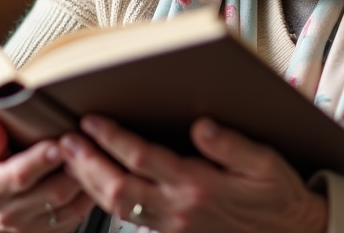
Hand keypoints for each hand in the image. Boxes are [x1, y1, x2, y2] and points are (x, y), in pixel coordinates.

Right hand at [0, 119, 96, 232]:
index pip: (20, 175)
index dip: (41, 159)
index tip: (58, 143)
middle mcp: (12, 212)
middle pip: (52, 191)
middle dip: (72, 166)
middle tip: (86, 142)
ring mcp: (34, 225)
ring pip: (70, 204)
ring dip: (86, 179)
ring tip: (95, 154)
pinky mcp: (52, 231)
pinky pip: (78, 214)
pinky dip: (90, 193)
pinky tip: (96, 174)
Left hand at [59, 116, 327, 232]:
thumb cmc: (279, 196)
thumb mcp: (266, 163)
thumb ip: (230, 145)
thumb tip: (199, 124)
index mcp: (200, 186)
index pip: (143, 159)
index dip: (113, 139)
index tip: (91, 120)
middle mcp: (180, 209)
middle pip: (119, 188)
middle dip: (88, 163)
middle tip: (65, 140)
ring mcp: (173, 226)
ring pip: (118, 207)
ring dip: (90, 183)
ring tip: (71, 158)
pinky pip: (130, 218)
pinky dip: (106, 199)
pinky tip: (97, 181)